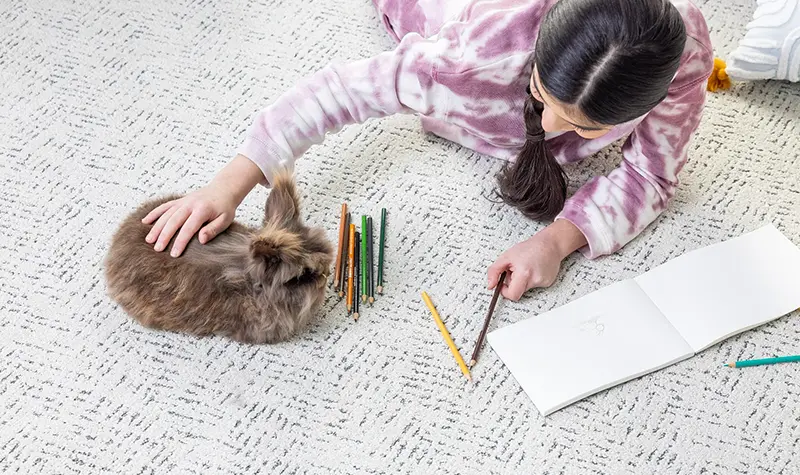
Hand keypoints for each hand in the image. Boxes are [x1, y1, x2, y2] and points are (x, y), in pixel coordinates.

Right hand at [142, 154, 263, 256]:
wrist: (224, 189)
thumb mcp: (225, 220)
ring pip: (166, 214)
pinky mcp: (179, 200)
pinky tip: (145, 221)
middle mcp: (190, 204)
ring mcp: (183, 201)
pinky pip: (164, 206)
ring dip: (156, 227)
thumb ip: (213, 229)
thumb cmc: (225, 208)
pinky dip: (154, 213)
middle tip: (157, 249)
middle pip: (173, 221)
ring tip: (148, 240)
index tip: (174, 254)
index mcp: (202, 210)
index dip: (180, 242)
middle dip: (164, 236)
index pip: (188, 228)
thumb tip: (201, 240)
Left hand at [487, 233, 563, 300]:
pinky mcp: (548, 282)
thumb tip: (490, 285)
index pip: (512, 295)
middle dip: (514, 283)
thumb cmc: (529, 248)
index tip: (503, 284)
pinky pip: (535, 285)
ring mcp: (543, 282)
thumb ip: (494, 271)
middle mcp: (535, 280)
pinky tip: (534, 268)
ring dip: (523, 280)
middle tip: (516, 270)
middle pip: (518, 291)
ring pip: (526, 288)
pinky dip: (532, 279)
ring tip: (526, 267)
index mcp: (524, 273)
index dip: (505, 292)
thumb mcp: (506, 256)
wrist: (550, 244)